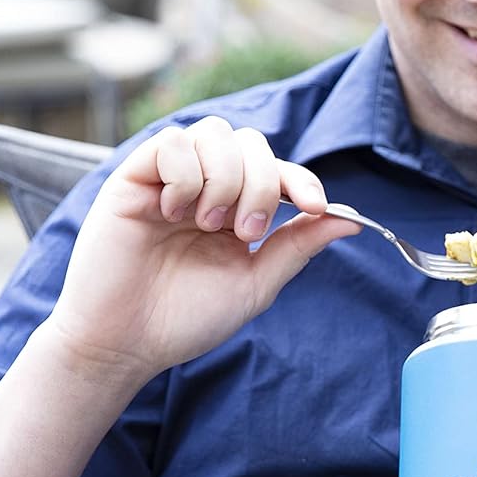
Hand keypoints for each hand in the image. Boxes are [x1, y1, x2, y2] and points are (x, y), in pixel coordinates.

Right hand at [47, 117, 359, 382]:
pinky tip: (173, 212)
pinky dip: (185, 175)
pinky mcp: (134, 177)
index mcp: (236, 209)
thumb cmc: (184, 319)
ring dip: (225, 179)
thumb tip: (351, 220)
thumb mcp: (254, 283)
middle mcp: (205, 186)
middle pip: (250, 143)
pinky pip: (171, 143)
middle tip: (246, 232)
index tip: (314, 205)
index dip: (301, 180)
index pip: (277, 170)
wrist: (126, 342)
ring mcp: (170, 179)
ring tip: (208, 225)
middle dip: (262, 184)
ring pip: (214, 134)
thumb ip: (297, 246)